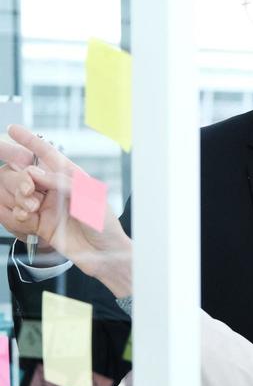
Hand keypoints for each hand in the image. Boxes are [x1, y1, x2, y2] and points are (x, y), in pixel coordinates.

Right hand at [0, 124, 132, 294]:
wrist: (105, 256)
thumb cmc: (105, 225)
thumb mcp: (88, 198)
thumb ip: (61, 182)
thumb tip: (34, 172)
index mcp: (71, 177)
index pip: (48, 154)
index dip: (30, 141)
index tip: (13, 129)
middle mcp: (57, 190)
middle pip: (29, 174)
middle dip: (22, 179)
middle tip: (28, 190)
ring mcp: (48, 206)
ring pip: (22, 193)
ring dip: (20, 197)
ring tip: (31, 208)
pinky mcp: (40, 224)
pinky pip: (20, 213)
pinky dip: (17, 213)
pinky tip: (25, 217)